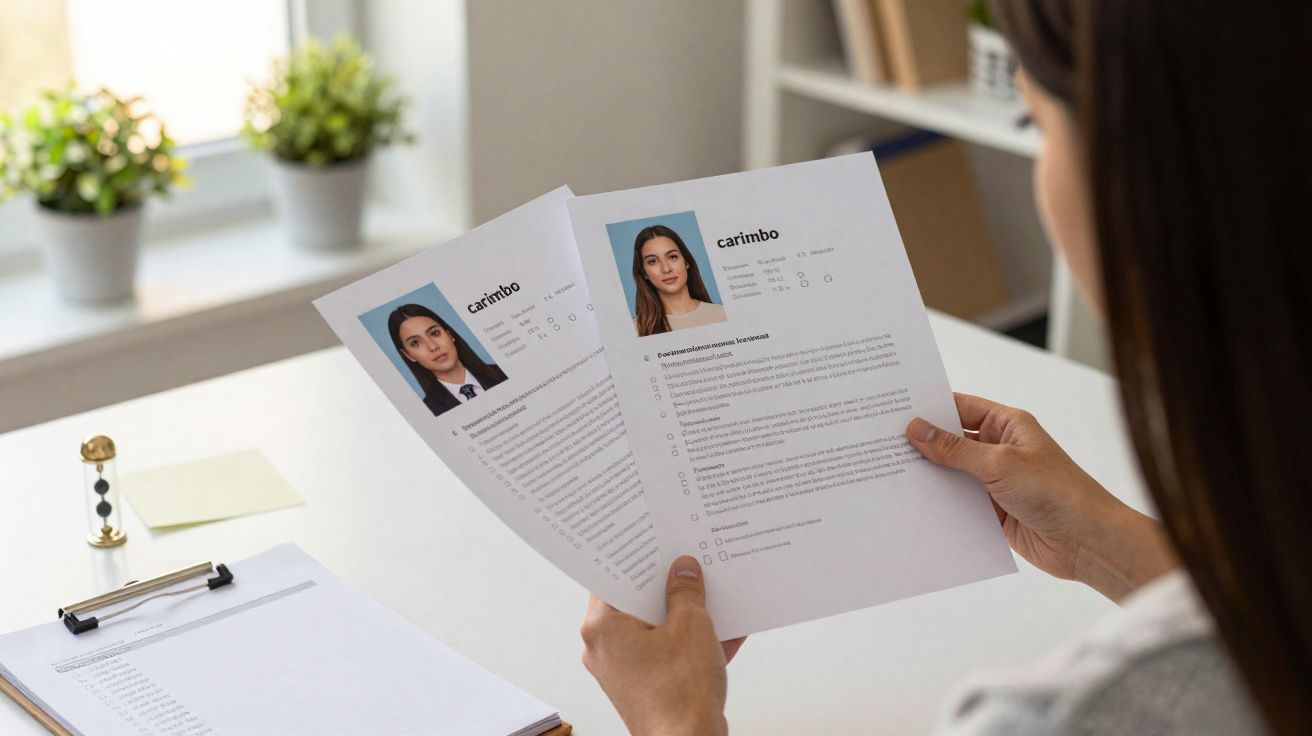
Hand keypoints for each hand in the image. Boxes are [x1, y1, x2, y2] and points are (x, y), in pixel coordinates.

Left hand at [581, 556, 745, 735]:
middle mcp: (604, 649)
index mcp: (602, 627)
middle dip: (667, 586)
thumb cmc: (680, 695)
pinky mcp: (645, 687)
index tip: (656, 544)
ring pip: (655, 629)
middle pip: (635, 603)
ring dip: (684, 615)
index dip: (638, 559)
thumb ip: (686, 591)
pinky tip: (725, 631)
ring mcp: (624, 670)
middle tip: (688, 564)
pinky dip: (691, 643)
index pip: (613, 577)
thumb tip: (683, 571)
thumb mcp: (691, 626)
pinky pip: (667, 653)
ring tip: (712, 596)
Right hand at [906, 393, 1176, 601]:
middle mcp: (999, 449)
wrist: (1087, 541)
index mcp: (1006, 425)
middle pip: (950, 440)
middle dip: (921, 443)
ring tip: (888, 474)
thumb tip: (917, 430)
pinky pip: (957, 501)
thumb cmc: (1057, 492)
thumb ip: (955, 449)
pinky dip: (938, 503)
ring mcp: (994, 480)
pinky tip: (913, 504)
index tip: (894, 410)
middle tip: (881, 443)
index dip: (928, 408)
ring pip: (951, 473)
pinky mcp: (991, 510)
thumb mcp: (1000, 463)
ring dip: (928, 475)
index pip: (959, 407)